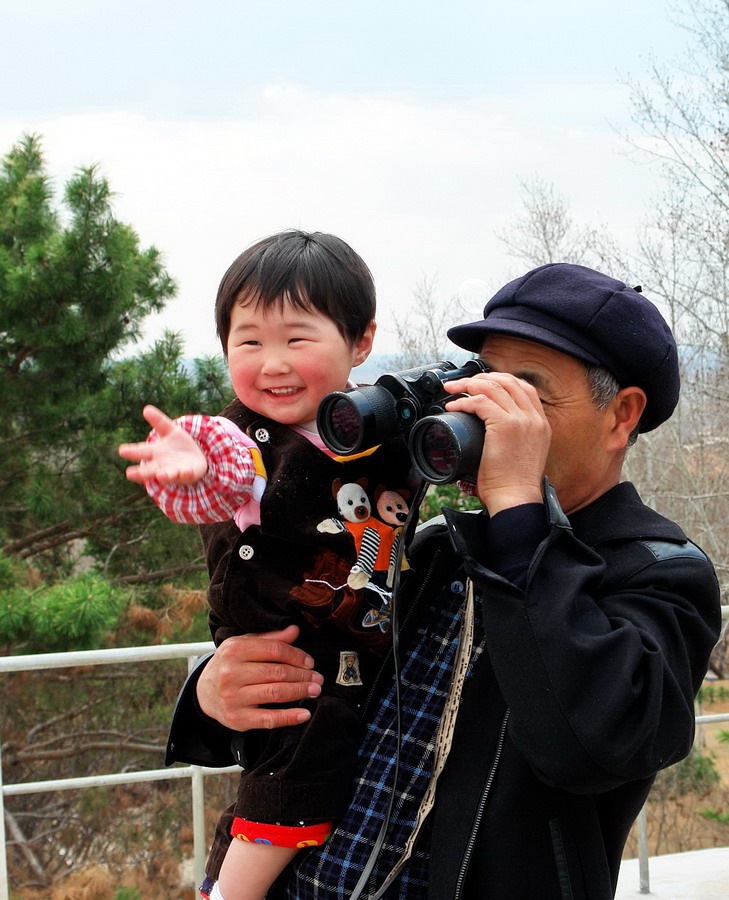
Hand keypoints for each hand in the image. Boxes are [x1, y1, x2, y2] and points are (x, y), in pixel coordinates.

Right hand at [118, 405, 207, 484]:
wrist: (195, 459)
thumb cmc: (177, 445)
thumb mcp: (169, 430)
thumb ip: (159, 421)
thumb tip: (146, 409)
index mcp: (154, 452)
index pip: (141, 451)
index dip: (132, 451)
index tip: (121, 450)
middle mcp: (161, 464)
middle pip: (149, 469)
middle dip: (140, 472)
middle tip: (129, 474)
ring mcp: (174, 471)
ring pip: (167, 474)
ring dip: (164, 475)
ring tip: (161, 475)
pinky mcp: (187, 474)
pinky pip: (186, 474)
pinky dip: (185, 473)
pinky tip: (186, 471)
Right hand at [196, 626, 324, 730]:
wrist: (204, 693)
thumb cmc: (230, 664)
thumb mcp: (244, 645)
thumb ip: (270, 639)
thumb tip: (295, 630)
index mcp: (234, 650)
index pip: (274, 650)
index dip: (296, 655)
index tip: (309, 662)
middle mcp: (231, 673)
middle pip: (277, 672)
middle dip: (302, 675)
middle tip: (318, 677)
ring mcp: (233, 697)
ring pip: (275, 693)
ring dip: (300, 692)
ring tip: (314, 690)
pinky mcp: (237, 719)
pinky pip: (268, 719)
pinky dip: (289, 717)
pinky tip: (304, 714)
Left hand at [443, 372, 550, 513]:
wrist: (516, 499)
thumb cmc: (513, 485)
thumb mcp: (523, 454)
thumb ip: (514, 438)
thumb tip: (490, 430)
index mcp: (540, 424)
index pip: (524, 388)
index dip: (501, 381)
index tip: (482, 383)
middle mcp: (533, 418)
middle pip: (508, 381)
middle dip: (482, 378)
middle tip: (462, 384)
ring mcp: (521, 420)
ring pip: (492, 387)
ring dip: (468, 385)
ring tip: (453, 390)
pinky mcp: (505, 426)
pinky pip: (480, 402)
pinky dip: (463, 401)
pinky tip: (454, 406)